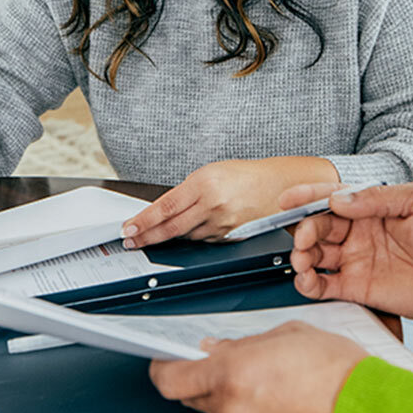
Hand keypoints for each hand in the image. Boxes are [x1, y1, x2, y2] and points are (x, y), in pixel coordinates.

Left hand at [122, 157, 337, 246]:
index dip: (143, 221)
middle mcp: (213, 205)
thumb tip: (165, 209)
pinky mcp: (232, 236)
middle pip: (171, 227)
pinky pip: (205, 241)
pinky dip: (193, 238)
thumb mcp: (214, 172)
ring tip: (151, 238)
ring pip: (186, 236)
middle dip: (147, 236)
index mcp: (205, 183)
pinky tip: (187, 234)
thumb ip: (190, 191)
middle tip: (131, 241)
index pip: (165, 207)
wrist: (284, 185)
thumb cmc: (249, 175)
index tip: (128, 228)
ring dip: (169, 238)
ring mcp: (224, 223)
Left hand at [149, 322, 364, 412]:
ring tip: (272, 382)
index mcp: (232, 372)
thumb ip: (246, 343)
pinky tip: (284, 403)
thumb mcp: (291, 335)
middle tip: (225, 364)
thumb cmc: (340, 372)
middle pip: (192, 397)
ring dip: (236, 398)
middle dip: (202, 380)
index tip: (163, 359)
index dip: (162, 367)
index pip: (169, 377)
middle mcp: (232, 409)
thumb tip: (220, 349)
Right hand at [288, 180, 412, 323]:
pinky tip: (306, 278)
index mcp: (372, 208)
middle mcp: (359, 233)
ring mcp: (356, 260)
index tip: (288, 199)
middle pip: (318, 226)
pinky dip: (308, 282)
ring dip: (301, 254)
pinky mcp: (357, 288)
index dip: (308, 197)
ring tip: (302, 257)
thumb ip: (378, 197)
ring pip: (315, 254)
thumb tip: (340, 199)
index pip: (332, 198)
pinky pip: (323, 284)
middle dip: (304, 228)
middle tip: (303, 235)